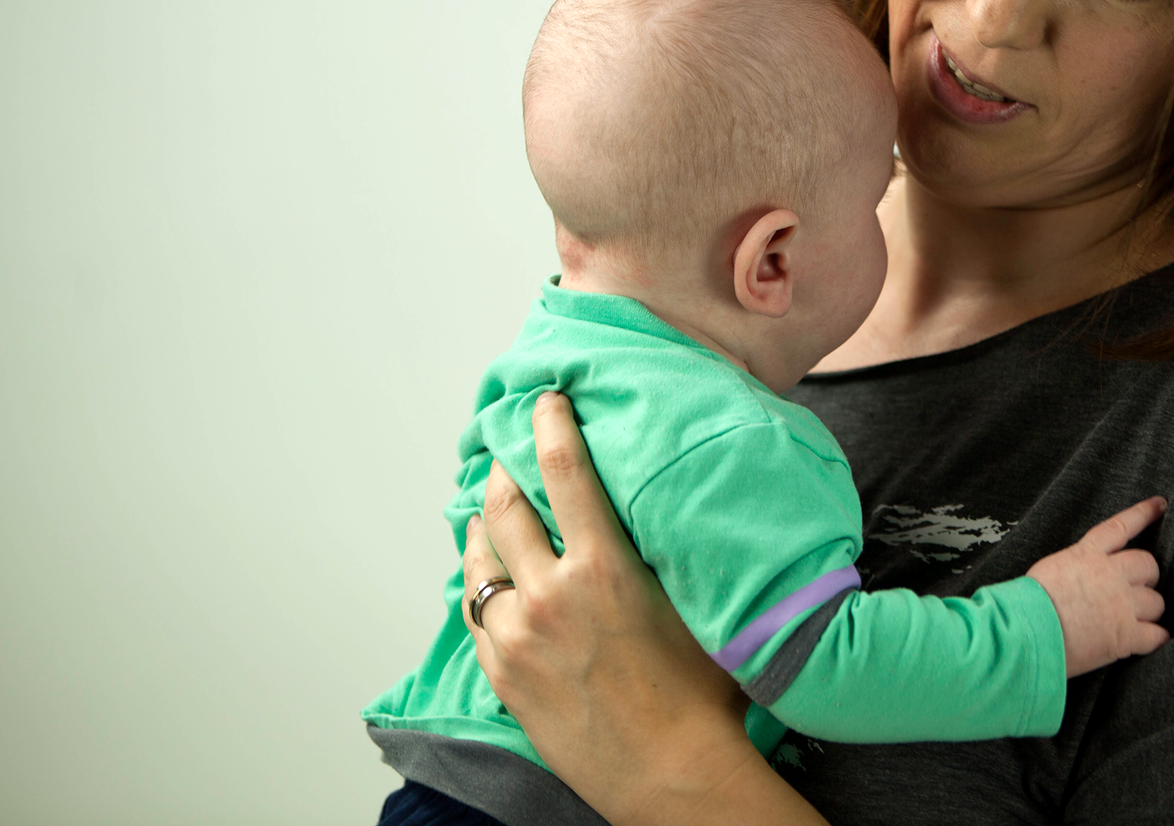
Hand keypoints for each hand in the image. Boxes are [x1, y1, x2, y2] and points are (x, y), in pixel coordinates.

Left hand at [460, 392, 828, 825]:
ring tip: (490, 509)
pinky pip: (474, 610)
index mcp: (603, 568)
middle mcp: (550, 595)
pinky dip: (478, 581)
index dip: (549, 424)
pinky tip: (487, 575)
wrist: (670, 773)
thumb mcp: (693, 603)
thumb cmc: (699, 693)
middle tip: (510, 450)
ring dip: (483, 525)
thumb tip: (664, 502)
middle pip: (506, 506)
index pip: (564, 471)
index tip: (545, 400)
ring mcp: (518, 636)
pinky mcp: (502, 672)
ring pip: (478, 558)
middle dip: (505, 469)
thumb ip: (665, 550)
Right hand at [1025, 497, 1169, 675]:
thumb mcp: (1051, 569)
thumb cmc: (1028, 602)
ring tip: (1134, 622)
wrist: (1025, 629)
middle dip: (1147, 577)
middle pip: (1148, 565)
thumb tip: (1082, 577)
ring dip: (1149, 612)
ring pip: (1156, 602)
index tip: (1160, 505)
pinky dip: (1156, 639)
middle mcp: (1110, 574)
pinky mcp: (1126, 635)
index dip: (1143, 514)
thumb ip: (1075, 567)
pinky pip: (1157, 635)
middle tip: (1137, 589)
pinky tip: (1148, 642)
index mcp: (1087, 554)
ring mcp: (1122, 604)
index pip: (1121, 526)